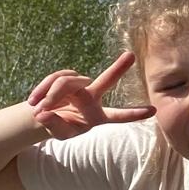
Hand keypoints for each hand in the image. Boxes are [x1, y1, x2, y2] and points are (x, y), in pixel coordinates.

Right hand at [27, 52, 154, 139]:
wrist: (47, 116)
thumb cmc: (60, 127)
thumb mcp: (60, 134)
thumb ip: (54, 126)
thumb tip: (44, 114)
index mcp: (99, 116)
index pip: (119, 116)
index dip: (134, 113)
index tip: (154, 110)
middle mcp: (93, 98)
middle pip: (106, 80)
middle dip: (118, 68)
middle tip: (131, 55)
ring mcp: (80, 86)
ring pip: (66, 83)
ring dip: (51, 95)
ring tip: (40, 108)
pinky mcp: (67, 78)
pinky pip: (54, 79)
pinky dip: (42, 89)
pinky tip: (34, 100)